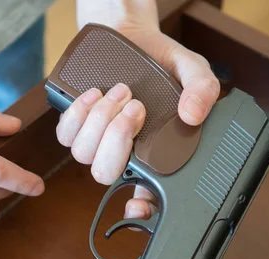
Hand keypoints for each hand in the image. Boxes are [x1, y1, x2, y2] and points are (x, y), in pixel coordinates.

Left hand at [60, 3, 220, 220]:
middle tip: (136, 107)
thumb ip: (203, 90)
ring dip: (101, 122)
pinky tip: (96, 94)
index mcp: (150, 154)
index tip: (137, 206)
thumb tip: (192, 114)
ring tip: (122, 92)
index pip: (145, 194)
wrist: (133, 38)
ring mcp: (95, 140)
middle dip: (118, 140)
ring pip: (84, 154)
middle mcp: (120, 152)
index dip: (139, 210)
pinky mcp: (75, 123)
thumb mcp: (193, 71)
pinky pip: (65, 134)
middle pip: (104, 173)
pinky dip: (78, 114)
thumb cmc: (162, 63)